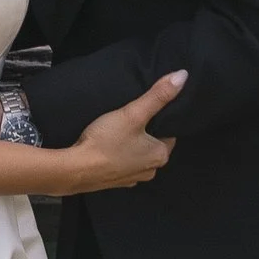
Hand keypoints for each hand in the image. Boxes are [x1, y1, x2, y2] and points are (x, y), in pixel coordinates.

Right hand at [65, 70, 185, 194]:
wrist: (75, 170)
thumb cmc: (107, 141)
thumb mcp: (133, 113)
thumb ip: (158, 95)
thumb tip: (183, 76)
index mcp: (160, 156)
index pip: (169, 133)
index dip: (159, 120)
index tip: (147, 110)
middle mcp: (151, 171)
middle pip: (153, 144)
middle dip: (145, 133)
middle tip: (131, 117)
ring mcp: (132, 179)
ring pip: (138, 155)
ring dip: (131, 145)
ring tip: (118, 130)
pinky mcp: (114, 183)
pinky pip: (123, 165)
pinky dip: (118, 156)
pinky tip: (108, 146)